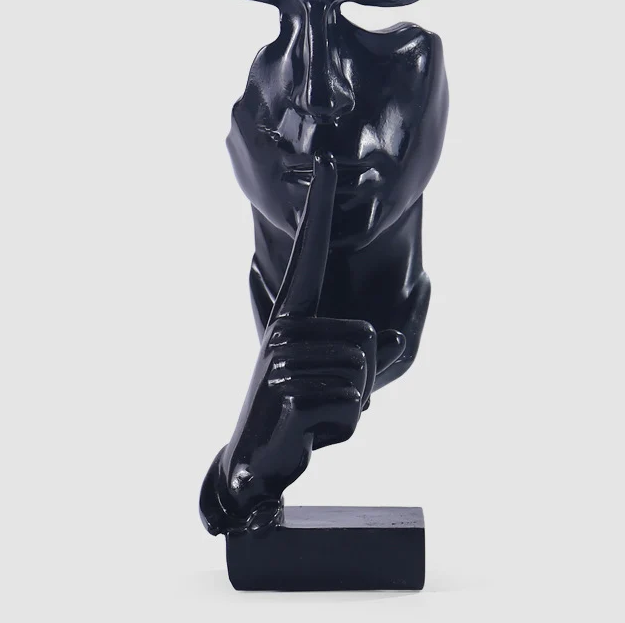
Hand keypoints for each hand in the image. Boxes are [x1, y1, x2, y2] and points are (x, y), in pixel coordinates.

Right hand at [200, 153, 403, 533]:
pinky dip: (343, 428)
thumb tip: (370, 326)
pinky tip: (311, 432)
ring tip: (317, 414)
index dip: (319, 209)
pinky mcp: (289, 394)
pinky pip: (351, 404)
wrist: (254, 461)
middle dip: (362, 384)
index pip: (309, 253)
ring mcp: (282, 360)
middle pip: (367, 339)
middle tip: (326, 402)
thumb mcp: (323, 376)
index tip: (325, 163)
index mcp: (291, 316)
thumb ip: (349, 351)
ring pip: (362, 372)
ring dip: (352, 406)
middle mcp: (283, 329)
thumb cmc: (294, 411)